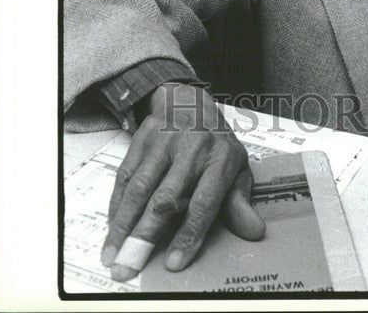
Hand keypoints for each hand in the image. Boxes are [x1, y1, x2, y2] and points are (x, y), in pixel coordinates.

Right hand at [101, 82, 264, 280]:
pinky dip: (116, 204)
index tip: (174, 262)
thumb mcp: (236, 166)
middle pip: (166, 196)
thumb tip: (254, 231)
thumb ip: (240, 201)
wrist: (190, 101)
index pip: (205, 200)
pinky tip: (113, 227)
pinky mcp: (143, 138)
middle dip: (145, 235)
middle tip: (130, 266)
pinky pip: (126, 175)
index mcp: (220, 157)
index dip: (190, 233)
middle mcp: (192, 147)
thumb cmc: (215, 143)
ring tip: (113, 254)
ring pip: (141, 186)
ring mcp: (165, 141)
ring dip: (124, 224)